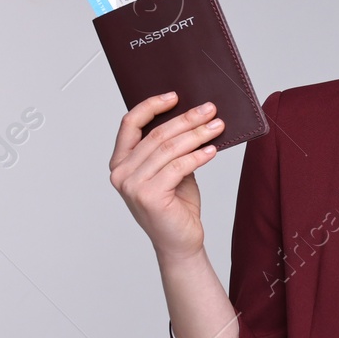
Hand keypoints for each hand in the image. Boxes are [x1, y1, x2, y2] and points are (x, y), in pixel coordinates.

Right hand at [109, 93, 223, 261]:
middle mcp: (120, 172)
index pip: (130, 124)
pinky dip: (198, 156)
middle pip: (156, 135)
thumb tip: (194, 118)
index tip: (176, 96)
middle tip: (210, 110)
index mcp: (120, 162)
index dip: (152, 106)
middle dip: (187, 119)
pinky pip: (178, 167)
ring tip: (218, 125)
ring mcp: (131, 185)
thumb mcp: (172, 171)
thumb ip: (171, 149)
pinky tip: (213, 149)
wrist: (180, 241)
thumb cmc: (176, 205)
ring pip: (168, 148)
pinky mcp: (148, 195)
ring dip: (197, 134)